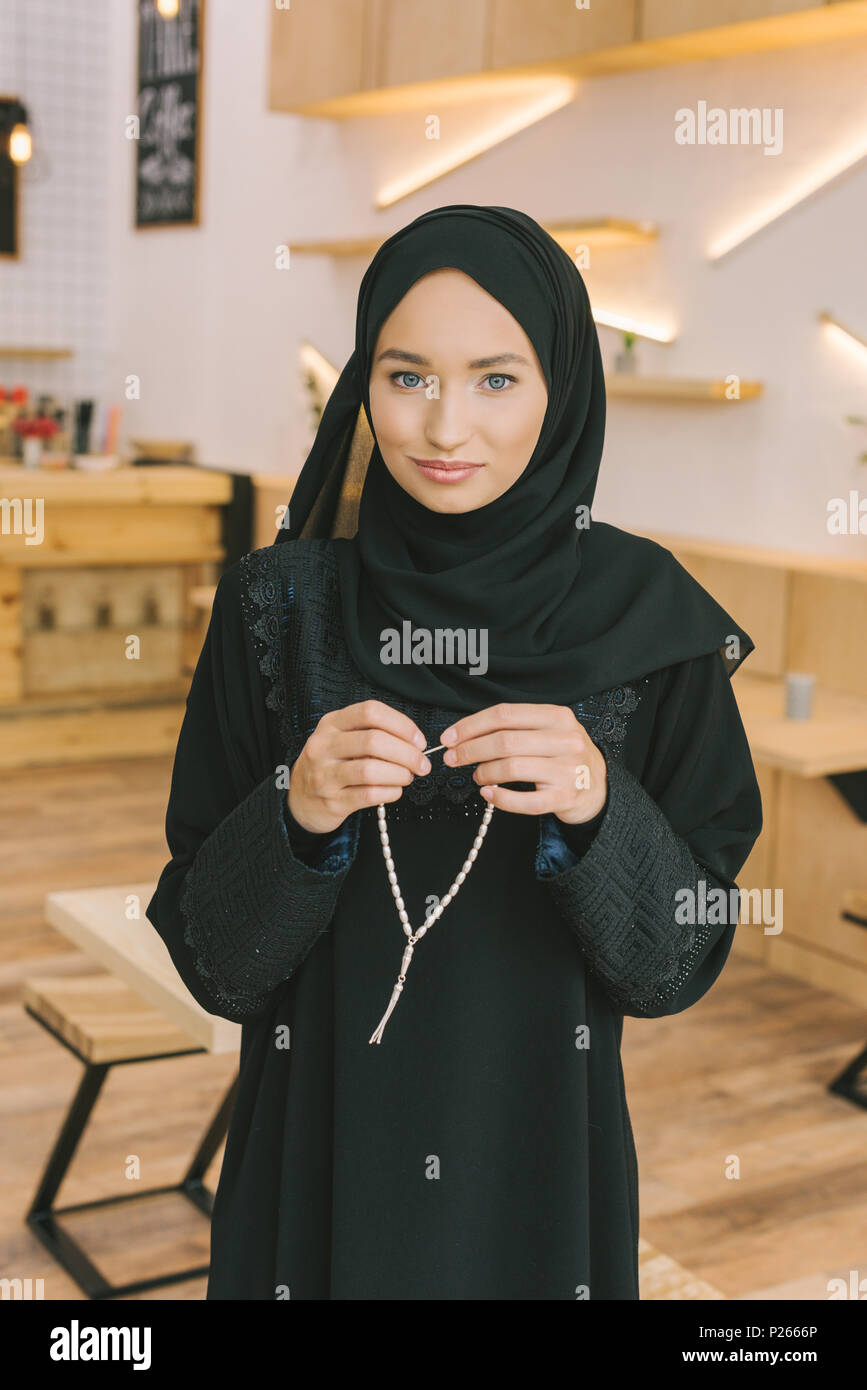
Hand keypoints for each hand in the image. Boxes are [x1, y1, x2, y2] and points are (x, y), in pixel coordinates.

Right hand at [287, 699, 429, 833]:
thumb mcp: (342, 739)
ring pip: (371, 770)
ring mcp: (324, 774)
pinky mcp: (332, 801)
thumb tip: (414, 742)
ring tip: (408, 777)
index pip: (370, 712)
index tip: (418, 740)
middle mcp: (324, 746)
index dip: (401, 724)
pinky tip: (395, 791)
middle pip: (373, 741)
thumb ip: (372, 734)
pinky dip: (390, 792)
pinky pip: (369, 795)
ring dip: (400, 774)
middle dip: (407, 753)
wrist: (300, 799)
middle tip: (422, 764)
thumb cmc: (332, 765)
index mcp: (331, 723)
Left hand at [439, 703, 606, 823]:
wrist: (598, 787)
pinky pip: (525, 801)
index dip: (471, 726)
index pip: (505, 714)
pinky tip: (489, 795)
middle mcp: (565, 739)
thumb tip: (465, 734)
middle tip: (453, 758)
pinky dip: (500, 798)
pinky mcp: (565, 797)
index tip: (450, 737)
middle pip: (505, 741)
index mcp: (557, 716)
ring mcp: (567, 770)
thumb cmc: (564, 756)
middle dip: (470, 750)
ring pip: (511, 768)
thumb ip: (515, 727)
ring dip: (484, 772)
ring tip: (478, 776)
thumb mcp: (549, 730)